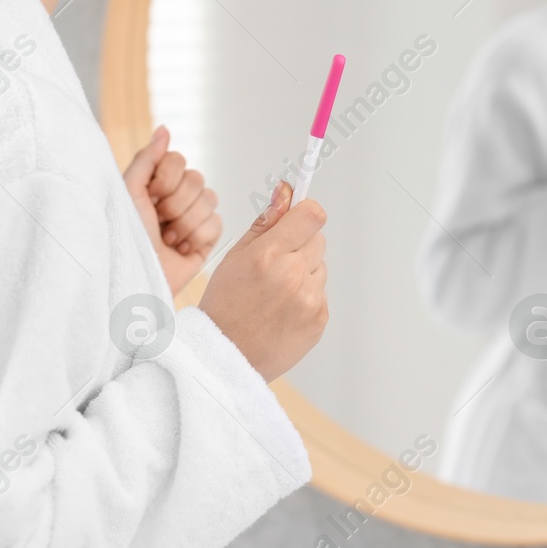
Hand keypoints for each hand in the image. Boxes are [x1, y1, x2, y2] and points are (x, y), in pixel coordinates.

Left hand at [122, 125, 223, 295]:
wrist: (136, 277)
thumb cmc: (125, 237)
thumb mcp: (128, 193)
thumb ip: (147, 159)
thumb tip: (164, 129)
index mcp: (155, 183)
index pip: (178, 161)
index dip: (165, 180)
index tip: (149, 200)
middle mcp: (176, 197)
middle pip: (196, 180)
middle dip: (174, 205)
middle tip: (158, 224)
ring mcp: (193, 217)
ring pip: (209, 200)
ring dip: (184, 224)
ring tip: (166, 240)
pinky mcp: (206, 238)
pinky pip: (217, 223)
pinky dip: (196, 238)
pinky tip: (179, 249)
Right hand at [198, 181, 327, 382]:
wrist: (226, 356)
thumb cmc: (225, 304)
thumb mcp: (235, 256)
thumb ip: (266, 222)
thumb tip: (287, 191)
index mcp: (268, 255)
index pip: (312, 215)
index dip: (306, 214)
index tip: (299, 218)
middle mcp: (292, 275)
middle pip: (318, 239)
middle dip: (300, 245)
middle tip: (274, 266)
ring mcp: (309, 300)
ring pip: (320, 267)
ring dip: (304, 273)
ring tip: (275, 293)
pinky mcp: (319, 319)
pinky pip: (320, 293)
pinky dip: (306, 297)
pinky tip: (282, 310)